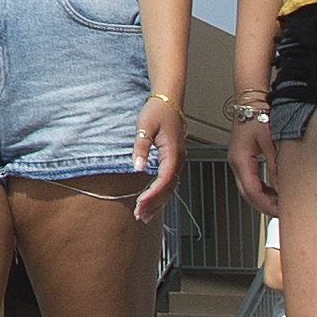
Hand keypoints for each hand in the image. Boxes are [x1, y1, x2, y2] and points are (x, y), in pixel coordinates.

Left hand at [127, 97, 185, 221]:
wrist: (168, 100)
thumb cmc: (157, 111)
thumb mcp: (144, 127)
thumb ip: (141, 147)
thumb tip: (138, 167)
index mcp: (173, 152)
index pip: (165, 179)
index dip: (153, 194)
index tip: (141, 204)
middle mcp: (179, 159)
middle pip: (168, 188)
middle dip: (154, 204)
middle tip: (140, 215)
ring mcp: (177, 161)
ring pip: (170, 188)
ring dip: (157, 202)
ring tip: (144, 215)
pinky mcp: (173, 160)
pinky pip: (169, 182)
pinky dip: (160, 194)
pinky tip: (151, 202)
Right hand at [231, 109, 281, 216]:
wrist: (250, 103)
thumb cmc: (258, 116)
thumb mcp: (271, 142)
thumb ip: (275, 166)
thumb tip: (281, 187)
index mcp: (241, 160)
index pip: (252, 191)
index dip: (266, 205)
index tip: (278, 212)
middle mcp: (235, 163)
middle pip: (247, 194)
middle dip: (263, 206)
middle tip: (280, 213)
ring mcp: (236, 162)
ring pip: (246, 189)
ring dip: (261, 199)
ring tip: (278, 204)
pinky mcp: (241, 160)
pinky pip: (248, 181)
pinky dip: (259, 189)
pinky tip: (271, 191)